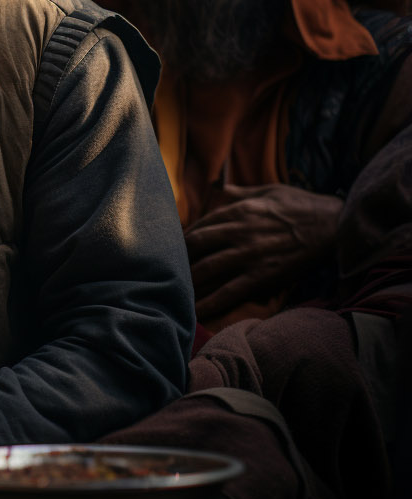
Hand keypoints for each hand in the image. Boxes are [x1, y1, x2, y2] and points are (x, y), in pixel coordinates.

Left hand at [185, 183, 342, 319]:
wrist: (335, 226)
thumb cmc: (302, 206)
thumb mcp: (268, 190)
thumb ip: (240, 192)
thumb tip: (219, 188)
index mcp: (238, 211)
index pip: (199, 225)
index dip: (182, 238)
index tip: (171, 248)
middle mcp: (238, 232)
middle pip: (195, 246)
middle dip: (177, 258)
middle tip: (163, 269)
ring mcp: (249, 255)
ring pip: (207, 269)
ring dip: (186, 281)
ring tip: (171, 290)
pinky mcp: (263, 275)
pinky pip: (230, 291)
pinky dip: (211, 301)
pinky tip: (196, 310)